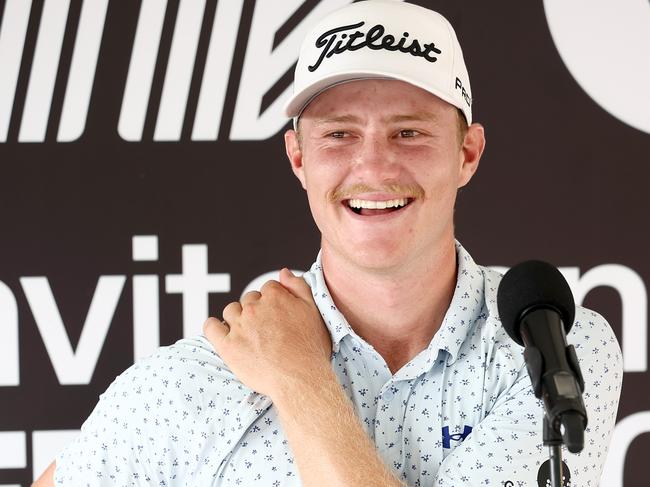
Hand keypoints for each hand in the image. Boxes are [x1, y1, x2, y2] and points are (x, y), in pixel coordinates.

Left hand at [203, 268, 331, 398]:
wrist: (300, 380)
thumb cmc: (310, 348)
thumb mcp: (313, 311)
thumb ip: (298, 287)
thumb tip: (283, 272)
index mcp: (275, 296)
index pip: (268, 288)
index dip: (273, 301)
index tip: (277, 315)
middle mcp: (254, 308)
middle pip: (248, 299)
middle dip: (256, 310)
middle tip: (266, 329)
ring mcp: (239, 326)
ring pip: (231, 311)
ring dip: (237, 318)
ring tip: (249, 334)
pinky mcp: (227, 345)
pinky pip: (211, 327)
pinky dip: (214, 327)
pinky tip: (221, 332)